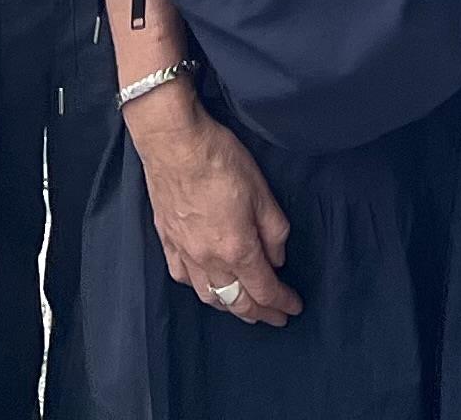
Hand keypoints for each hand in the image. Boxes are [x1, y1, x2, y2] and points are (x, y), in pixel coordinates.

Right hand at [126, 99, 300, 328]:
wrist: (173, 142)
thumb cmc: (220, 160)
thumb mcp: (262, 191)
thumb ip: (274, 231)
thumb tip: (277, 259)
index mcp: (237, 248)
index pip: (264, 289)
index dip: (282, 302)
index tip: (294, 307)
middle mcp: (209, 259)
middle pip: (237, 301)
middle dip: (260, 313)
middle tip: (275, 318)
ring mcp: (184, 252)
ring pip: (209, 296)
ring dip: (230, 307)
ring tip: (243, 307)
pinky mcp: (166, 240)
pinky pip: (183, 277)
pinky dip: (199, 288)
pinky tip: (205, 284)